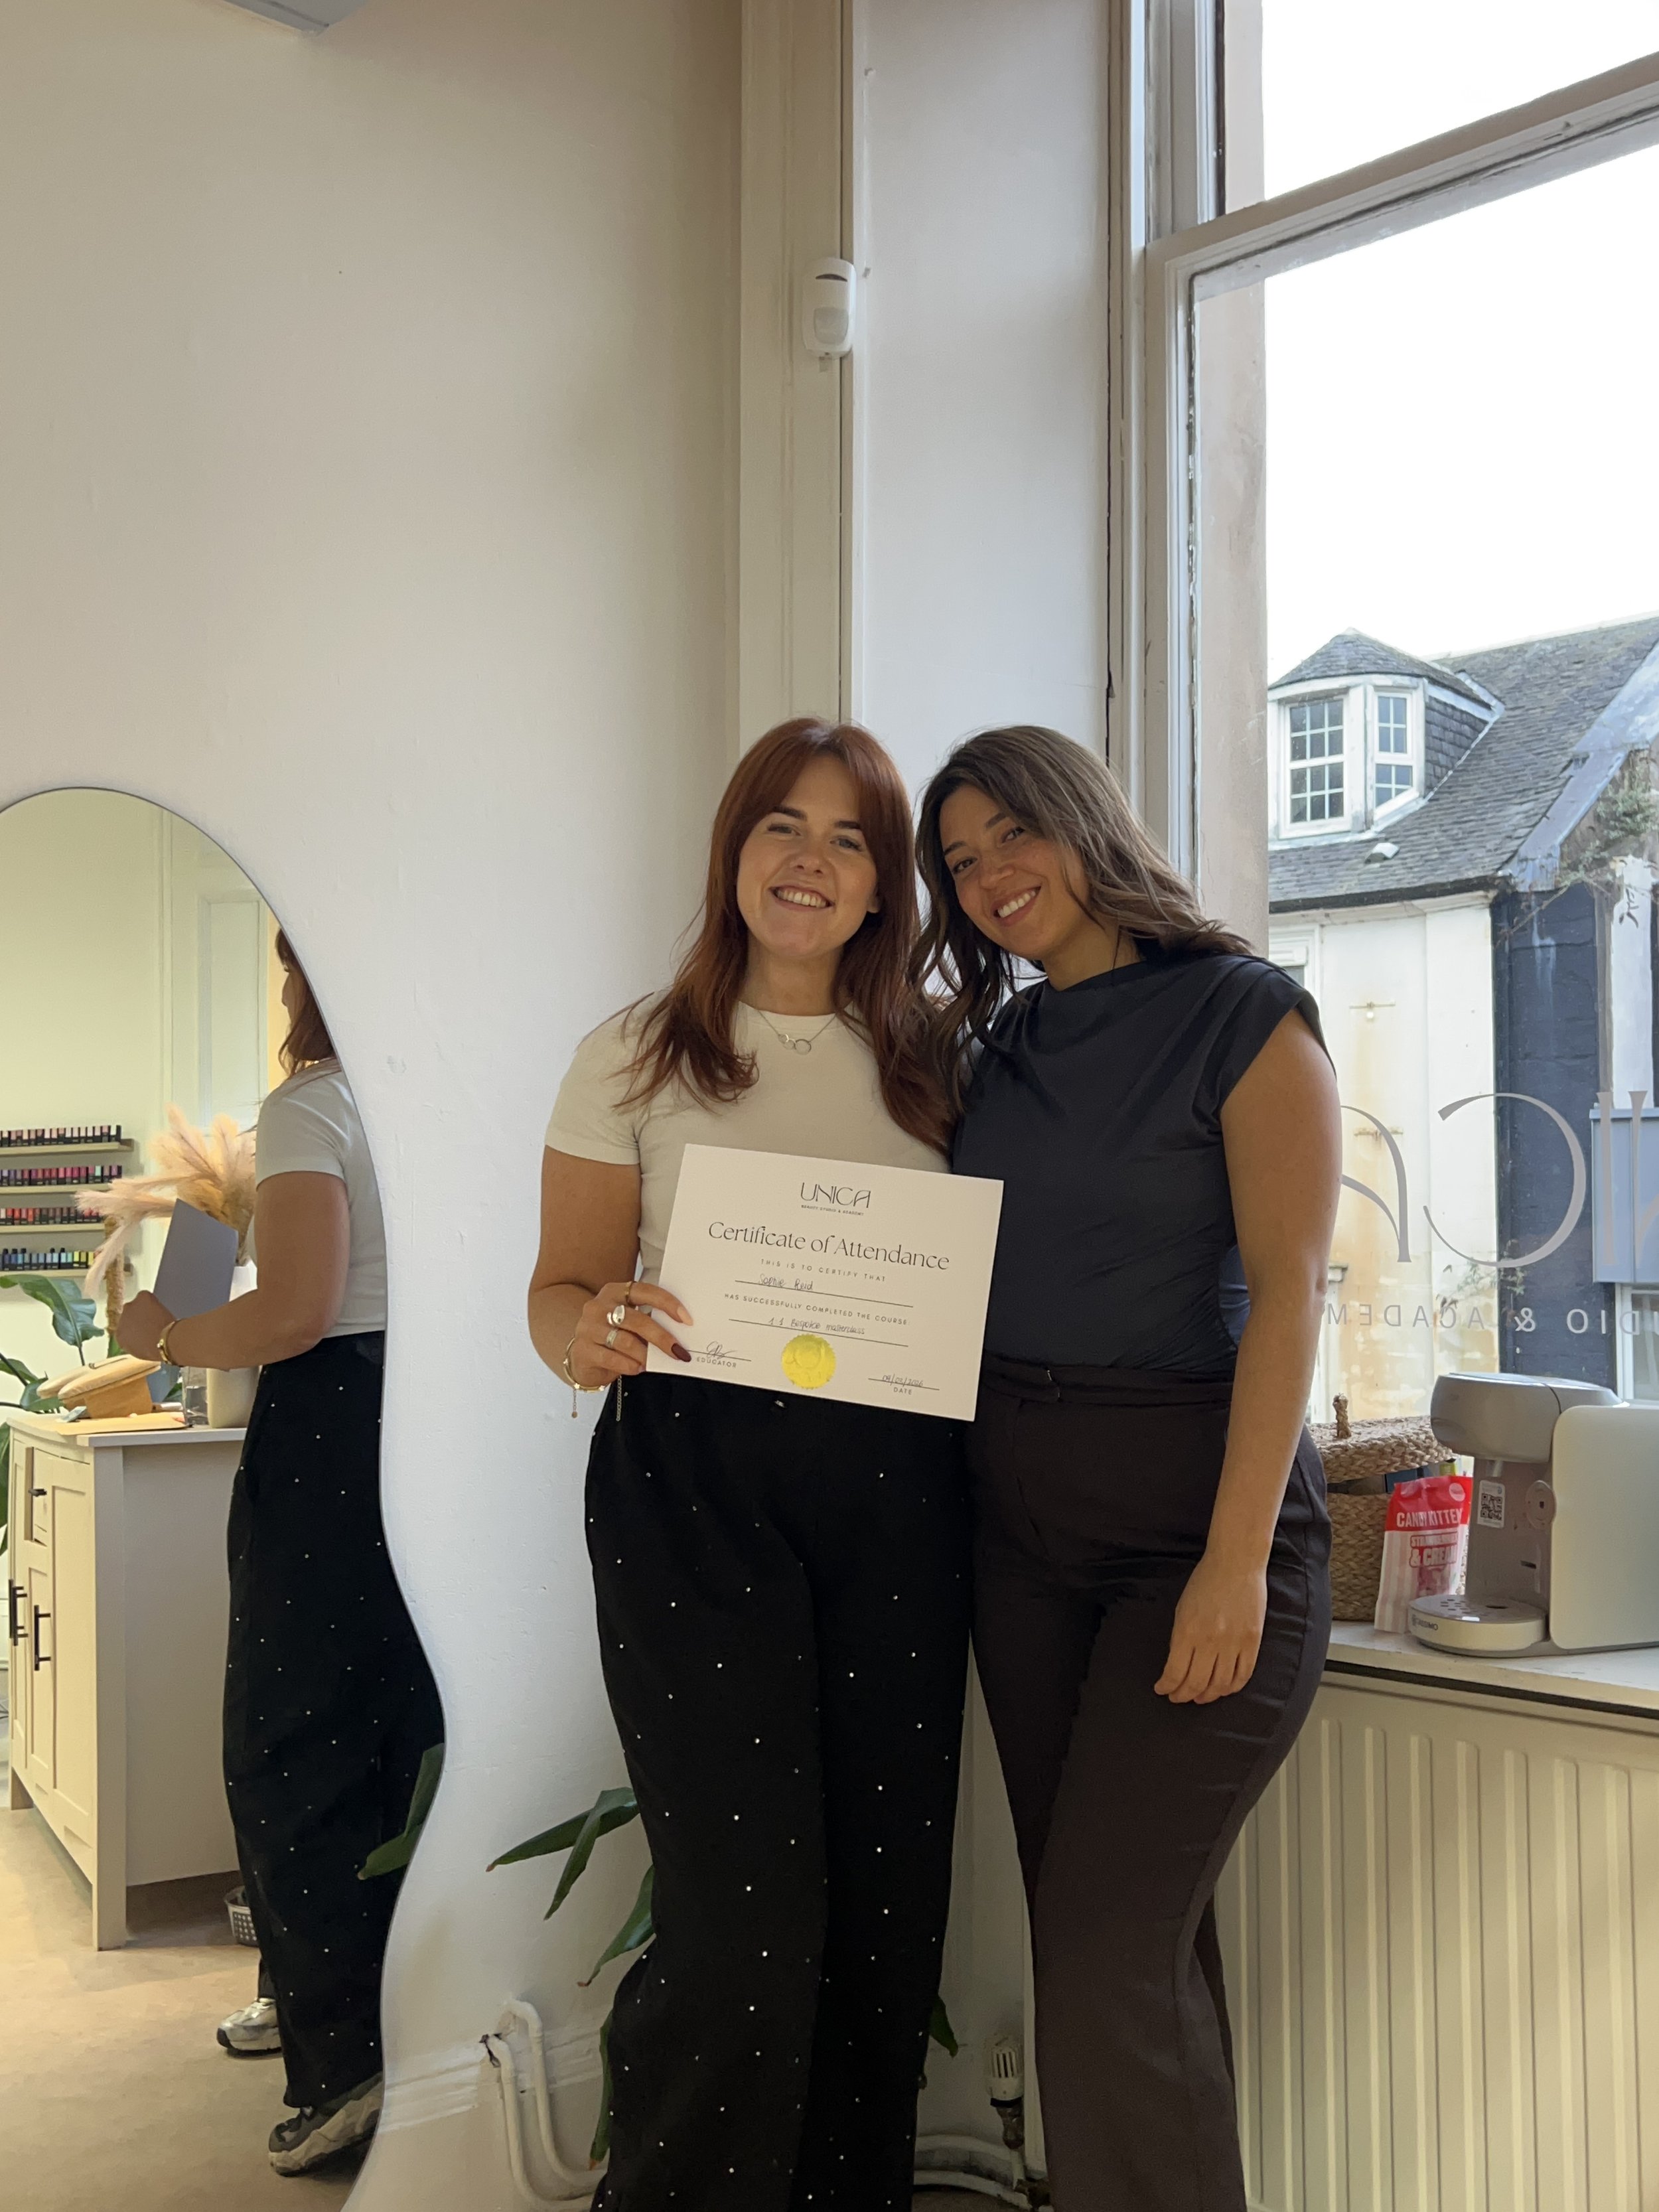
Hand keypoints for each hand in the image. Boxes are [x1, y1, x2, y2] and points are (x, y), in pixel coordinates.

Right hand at [117, 1290, 175, 1363]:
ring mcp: (129, 1309)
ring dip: (144, 1308)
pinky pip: (145, 1296)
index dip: (136, 1327)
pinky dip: (151, 1300)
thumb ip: (135, 1342)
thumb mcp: (140, 1351)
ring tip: (157, 1316)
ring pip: (136, 1305)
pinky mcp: (140, 1298)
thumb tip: (141, 1337)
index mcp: (120, 1337)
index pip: (125, 1328)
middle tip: (152, 1321)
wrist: (165, 1341)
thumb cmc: (157, 1350)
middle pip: (129, 1315)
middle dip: (138, 1317)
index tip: (144, 1328)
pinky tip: (158, 1308)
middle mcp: (120, 1321)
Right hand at [567, 1280, 691, 1387]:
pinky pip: (613, 1358)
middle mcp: (599, 1306)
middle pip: (637, 1319)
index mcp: (615, 1292)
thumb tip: (679, 1332)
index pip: (644, 1291)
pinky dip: (630, 1365)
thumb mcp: (628, 1322)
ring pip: (626, 1341)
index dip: (667, 1303)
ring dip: (645, 1355)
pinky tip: (637, 1367)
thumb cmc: (611, 1336)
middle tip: (679, 1351)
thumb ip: (648, 1320)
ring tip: (652, 1362)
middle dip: (662, 1337)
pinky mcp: (583, 1350)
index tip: (686, 1319)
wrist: (581, 1356)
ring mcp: (589, 1328)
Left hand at [1155, 1550, 1267, 1703]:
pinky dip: (1231, 1688)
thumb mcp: (1182, 1609)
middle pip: (1196, 1684)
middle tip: (1178, 1698)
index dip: (1167, 1687)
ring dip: (1207, 1696)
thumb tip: (1176, 1666)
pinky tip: (1222, 1689)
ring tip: (1199, 1697)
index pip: (1175, 1672)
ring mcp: (1234, 1643)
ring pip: (1220, 1685)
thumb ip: (1180, 1639)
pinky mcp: (1252, 1642)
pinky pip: (1243, 1675)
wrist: (1236, 1564)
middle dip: (1183, 1695)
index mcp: (1187, 1631)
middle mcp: (1210, 1641)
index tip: (1162, 1690)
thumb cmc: (1205, 1582)